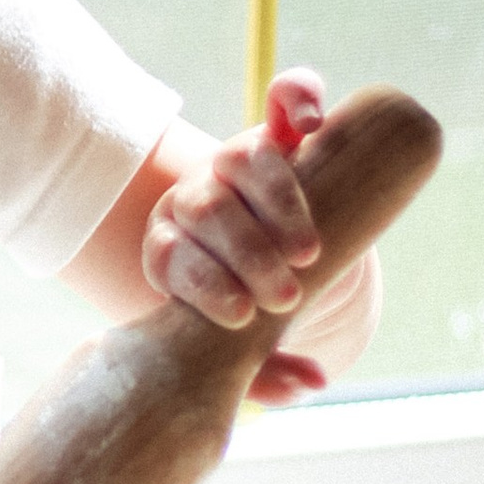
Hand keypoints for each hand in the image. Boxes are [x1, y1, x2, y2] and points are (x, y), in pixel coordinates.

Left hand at [142, 69, 364, 403]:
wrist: (276, 261)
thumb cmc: (252, 312)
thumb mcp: (246, 348)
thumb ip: (269, 370)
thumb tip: (311, 385)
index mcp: (173, 249)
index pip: (171, 257)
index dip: (200, 283)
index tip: (238, 315)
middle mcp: (198, 198)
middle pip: (207, 209)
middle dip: (244, 254)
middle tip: (283, 295)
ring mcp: (237, 161)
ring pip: (244, 161)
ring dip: (277, 204)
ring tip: (307, 251)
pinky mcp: (283, 132)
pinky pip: (287, 99)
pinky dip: (299, 98)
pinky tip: (313, 123)